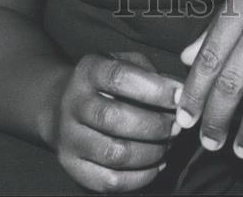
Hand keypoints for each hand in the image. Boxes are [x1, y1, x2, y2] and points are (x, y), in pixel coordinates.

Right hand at [53, 50, 182, 191]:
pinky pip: (109, 181)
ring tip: (168, 144)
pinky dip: (140, 177)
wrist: (60, 105)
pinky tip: (156, 164)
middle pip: (115, 118)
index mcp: (88, 71)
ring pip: (114, 153)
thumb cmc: (106, 82)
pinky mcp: (73, 167)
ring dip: (151, 152)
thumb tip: (182, 90)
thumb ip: (152, 73)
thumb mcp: (124, 62)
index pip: (120, 78)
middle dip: (155, 124)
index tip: (179, 96)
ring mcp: (69, 138)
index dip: (154, 89)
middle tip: (176, 126)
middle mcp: (73, 104)